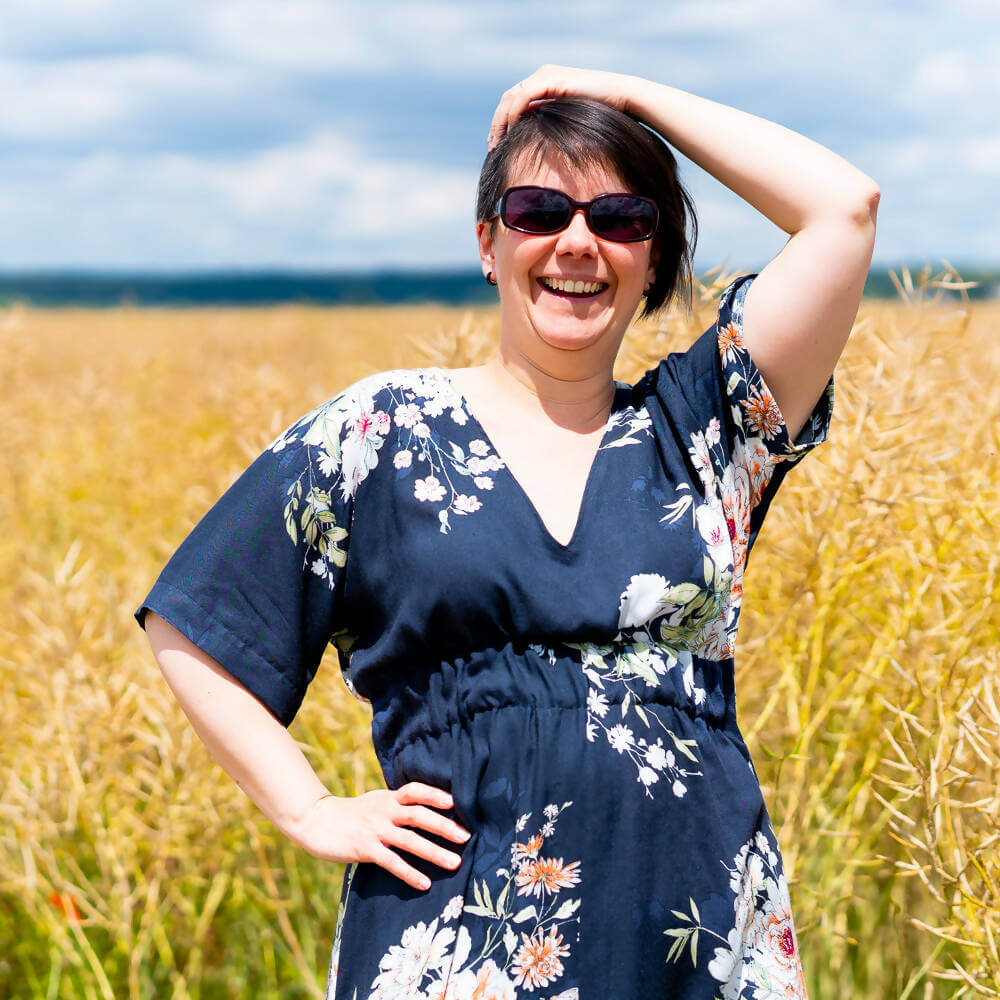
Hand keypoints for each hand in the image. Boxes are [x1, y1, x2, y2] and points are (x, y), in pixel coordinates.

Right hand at [291, 783, 472, 891]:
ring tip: (454, 863)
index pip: (415, 790)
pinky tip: (425, 883)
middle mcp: (384, 811)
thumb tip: (427, 809)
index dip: (435, 794)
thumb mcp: (376, 801)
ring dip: (434, 852)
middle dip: (444, 826)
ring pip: (410, 840)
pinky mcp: (365, 849)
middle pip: (418, 815)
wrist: (317, 821)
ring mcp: (375, 830)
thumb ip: (397, 804)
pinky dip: (410, 873)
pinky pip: (392, 863)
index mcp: (388, 798)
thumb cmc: (352, 813)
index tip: (456, 802)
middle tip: (466, 837)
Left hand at [487, 64, 637, 149]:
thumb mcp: (569, 119)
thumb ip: (551, 122)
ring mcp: (546, 75)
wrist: (622, 97)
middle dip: (497, 123)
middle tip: (492, 145)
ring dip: (500, 121)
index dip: (502, 122)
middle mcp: (542, 75)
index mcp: (545, 82)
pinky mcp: (551, 80)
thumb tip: (535, 139)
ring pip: (510, 97)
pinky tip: (512, 130)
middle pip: (508, 99)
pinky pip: (523, 97)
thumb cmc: (602, 112)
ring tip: (497, 142)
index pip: (514, 101)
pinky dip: (514, 114)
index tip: (497, 143)